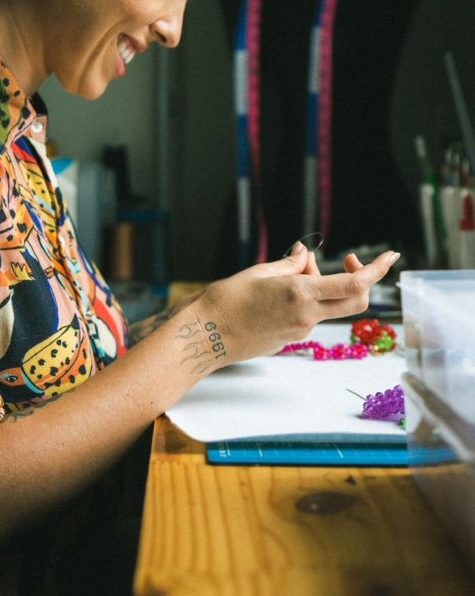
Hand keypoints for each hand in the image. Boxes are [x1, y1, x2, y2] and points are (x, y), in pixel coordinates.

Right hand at [188, 243, 399, 367]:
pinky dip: (308, 299)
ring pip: (331, 306)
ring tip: (292, 271)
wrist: (206, 336)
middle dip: (361, 279)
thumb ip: (290, 265)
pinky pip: (311, 316)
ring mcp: (300, 331)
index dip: (377, 270)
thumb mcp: (259, 272)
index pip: (355, 284)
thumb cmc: (225, 301)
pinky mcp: (291, 339)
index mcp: (300, 294)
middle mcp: (306, 316)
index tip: (390, 257)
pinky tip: (281, 291)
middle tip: (346, 261)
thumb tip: (304, 255)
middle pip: (356, 301)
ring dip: (325, 286)